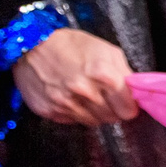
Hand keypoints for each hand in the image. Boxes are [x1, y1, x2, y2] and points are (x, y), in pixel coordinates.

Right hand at [14, 28, 138, 124]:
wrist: (30, 45)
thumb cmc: (70, 44)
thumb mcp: (106, 50)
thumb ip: (124, 73)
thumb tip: (135, 93)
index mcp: (102, 73)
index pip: (127, 108)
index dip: (129, 106)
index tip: (127, 103)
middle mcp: (83, 91)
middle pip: (111, 118)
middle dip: (113, 109)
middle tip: (106, 97)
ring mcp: (65, 103)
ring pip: (93, 122)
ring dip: (95, 112)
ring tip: (88, 96)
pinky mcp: (49, 110)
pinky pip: (72, 120)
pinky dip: (75, 112)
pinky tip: (71, 97)